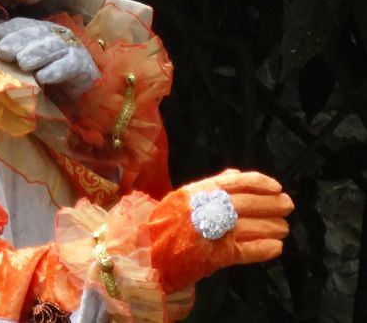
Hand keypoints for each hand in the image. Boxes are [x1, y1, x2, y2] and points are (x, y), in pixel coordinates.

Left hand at [0, 17, 99, 96]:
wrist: (80, 87)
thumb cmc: (46, 70)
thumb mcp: (24, 58)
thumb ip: (7, 47)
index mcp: (38, 29)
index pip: (20, 25)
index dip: (5, 31)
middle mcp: (54, 34)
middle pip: (36, 33)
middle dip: (18, 41)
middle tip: (3, 52)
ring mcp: (70, 48)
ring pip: (52, 46)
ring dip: (36, 54)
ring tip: (22, 63)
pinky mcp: (82, 66)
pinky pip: (69, 65)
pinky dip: (55, 71)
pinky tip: (43, 78)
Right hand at [148, 168, 292, 291]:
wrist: (144, 254)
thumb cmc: (162, 225)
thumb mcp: (181, 199)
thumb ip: (210, 187)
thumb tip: (236, 176)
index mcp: (195, 192)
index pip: (234, 183)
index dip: (259, 183)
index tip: (276, 186)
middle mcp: (203, 210)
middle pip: (245, 204)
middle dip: (271, 205)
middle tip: (287, 206)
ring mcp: (209, 233)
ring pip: (248, 227)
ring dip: (271, 227)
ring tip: (283, 228)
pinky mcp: (213, 257)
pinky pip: (245, 252)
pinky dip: (263, 249)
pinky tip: (276, 247)